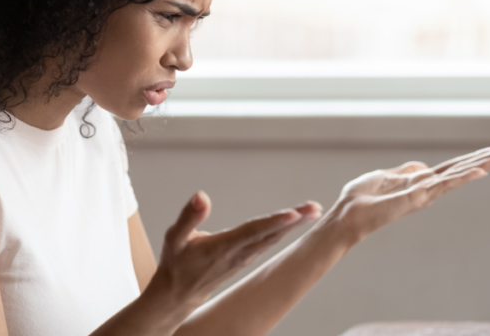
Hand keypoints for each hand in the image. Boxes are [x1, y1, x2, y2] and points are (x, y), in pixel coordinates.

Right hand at [147, 192, 321, 309]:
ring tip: (312, 211)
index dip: (273, 222)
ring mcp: (244, 257)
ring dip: (293, 224)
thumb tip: (201, 195)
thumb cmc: (177, 263)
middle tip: (314, 208)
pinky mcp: (245, 257)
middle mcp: (238, 253)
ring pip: (273, 238)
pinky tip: (295, 221)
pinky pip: (269, 242)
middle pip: (270, 234)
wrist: (179, 293)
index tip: (292, 214)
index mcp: (222, 247)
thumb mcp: (175, 238)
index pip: (252, 232)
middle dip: (294, 221)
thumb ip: (189, 216)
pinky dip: (284, 230)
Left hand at [328, 146, 489, 242]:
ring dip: (483, 165)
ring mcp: (424, 193)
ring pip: (459, 175)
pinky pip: (443, 184)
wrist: (347, 215)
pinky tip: (479, 171)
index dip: (473, 158)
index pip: (452, 167)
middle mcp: (427, 188)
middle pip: (462, 169)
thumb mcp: (384, 176)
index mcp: (420, 181)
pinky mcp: (416, 197)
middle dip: (488, 160)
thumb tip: (422, 167)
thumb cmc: (361, 198)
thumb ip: (404, 171)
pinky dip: (462, 177)